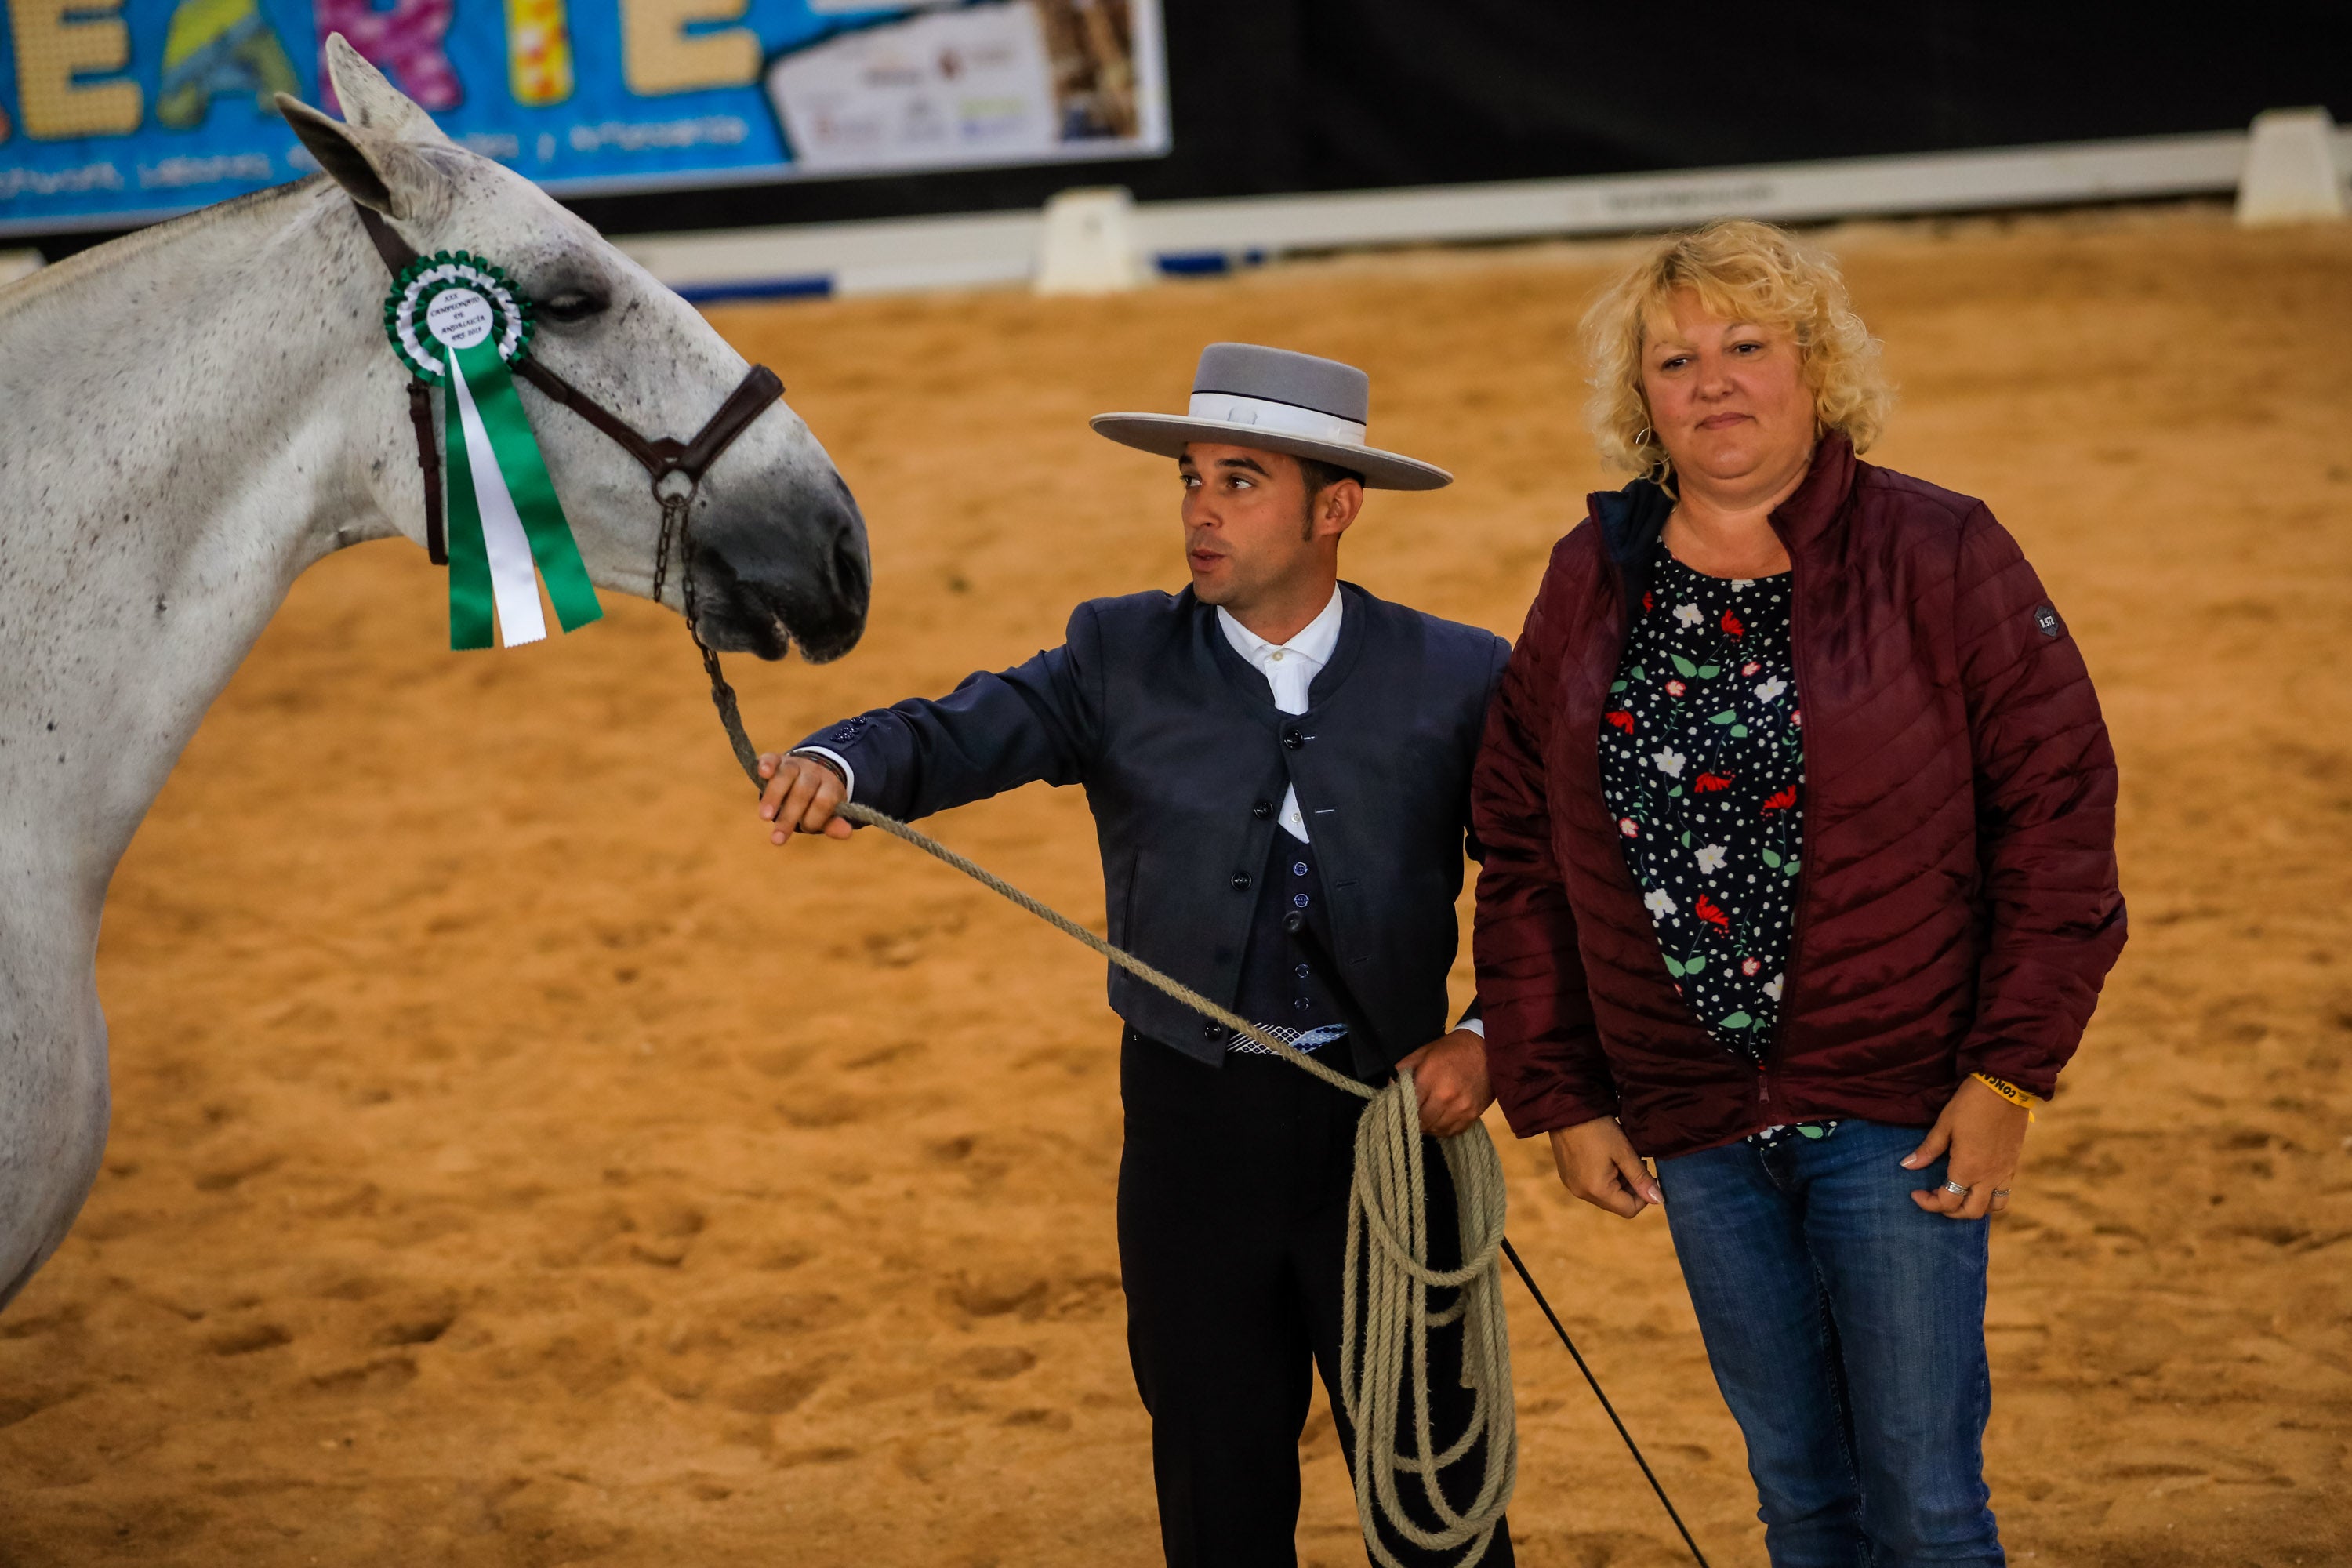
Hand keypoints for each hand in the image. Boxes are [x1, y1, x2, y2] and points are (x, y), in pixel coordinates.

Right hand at [755, 752, 853, 845]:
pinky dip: (767, 764)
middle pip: (803, 791)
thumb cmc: (817, 799)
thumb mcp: (829, 812)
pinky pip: (771, 758)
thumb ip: (834, 823)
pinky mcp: (777, 760)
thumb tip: (846, 833)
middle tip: (777, 839)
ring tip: (765, 817)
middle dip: (790, 816)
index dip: (815, 817)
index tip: (805, 829)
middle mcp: (813, 772)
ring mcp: (794, 764)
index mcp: (830, 785)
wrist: (813, 768)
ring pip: (785, 776)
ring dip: (774, 797)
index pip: (824, 801)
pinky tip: (763, 773)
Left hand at [1395, 1028, 1492, 1137]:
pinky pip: (1451, 1132)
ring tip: (1425, 1117)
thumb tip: (1389, 1090)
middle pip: (1421, 1122)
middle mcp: (1446, 1098)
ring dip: (1427, 1127)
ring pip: (1436, 1130)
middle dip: (1413, 1121)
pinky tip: (1440, 1119)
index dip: (1400, 1112)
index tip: (1397, 1113)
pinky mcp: (1473, 1116)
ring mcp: (1461, 1109)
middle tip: (1410, 1117)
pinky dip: (1442, 1129)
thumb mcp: (1422, 1053)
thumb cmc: (1451, 1050)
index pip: (1407, 1107)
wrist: (1487, 1051)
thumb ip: (1402, 1071)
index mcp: (1430, 1079)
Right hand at [1548, 1116, 1662, 1218]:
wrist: (1567, 1109)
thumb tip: (1658, 1199)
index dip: (1644, 1196)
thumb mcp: (1624, 1152)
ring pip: (1604, 1195)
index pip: (1629, 1210)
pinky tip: (1605, 1157)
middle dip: (1630, 1187)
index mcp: (1596, 1190)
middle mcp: (1581, 1193)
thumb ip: (1641, 1178)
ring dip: (1617, 1182)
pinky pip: (1591, 1186)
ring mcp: (1572, 1185)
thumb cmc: (1598, 1128)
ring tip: (1620, 1158)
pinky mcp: (1567, 1176)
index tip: (1648, 1174)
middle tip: (1636, 1162)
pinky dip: (1603, 1177)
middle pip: (1615, 1204)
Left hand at [1903, 1077, 2029, 1219]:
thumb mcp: (1945, 1125)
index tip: (1915, 1193)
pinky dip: (1991, 1195)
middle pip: (1972, 1212)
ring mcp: (2005, 1172)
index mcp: (1968, 1169)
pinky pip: (2005, 1191)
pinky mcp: (2014, 1164)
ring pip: (1994, 1206)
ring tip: (1960, 1194)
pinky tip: (1977, 1182)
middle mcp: (1989, 1176)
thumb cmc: (1971, 1103)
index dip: (1928, 1203)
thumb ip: (1928, 1149)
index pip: (1948, 1202)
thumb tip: (1907, 1166)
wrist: (2006, 1086)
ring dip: (1975, 1207)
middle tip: (1936, 1197)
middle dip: (1951, 1211)